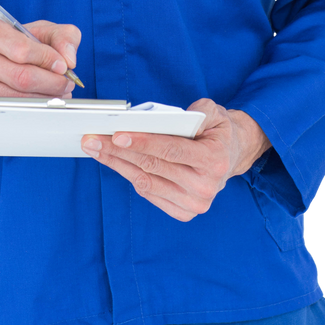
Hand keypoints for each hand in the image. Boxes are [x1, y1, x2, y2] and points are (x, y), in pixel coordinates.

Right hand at [0, 14, 80, 101]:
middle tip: (66, 84)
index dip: (48, 59)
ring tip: (56, 93)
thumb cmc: (3, 42)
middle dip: (51, 83)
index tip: (64, 66)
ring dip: (43, 97)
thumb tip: (69, 59)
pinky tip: (37, 100)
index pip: (22, 49)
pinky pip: (4, 109)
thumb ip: (60, 35)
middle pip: (20, 77)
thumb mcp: (31, 29)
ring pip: (14, 97)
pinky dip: (27, 107)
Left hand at [80, 99, 271, 221]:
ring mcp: (194, 204)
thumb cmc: (216, 131)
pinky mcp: (183, 212)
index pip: (172, 150)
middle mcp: (205, 186)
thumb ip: (195, 111)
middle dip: (118, 151)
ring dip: (116, 164)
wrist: (231, 156)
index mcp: (214, 160)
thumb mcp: (213, 112)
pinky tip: (113, 161)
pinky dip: (129, 175)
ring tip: (95, 149)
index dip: (143, 142)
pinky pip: (148, 192)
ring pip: (145, 181)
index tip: (116, 134)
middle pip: (152, 166)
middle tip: (93, 139)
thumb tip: (160, 119)